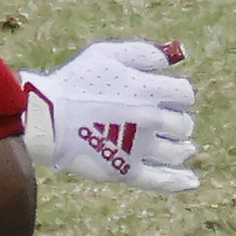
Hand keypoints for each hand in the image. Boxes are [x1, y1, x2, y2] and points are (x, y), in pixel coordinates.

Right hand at [21, 40, 198, 192]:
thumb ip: (144, 53)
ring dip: (181, 147)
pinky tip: (191, 181)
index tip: (167, 96)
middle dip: (176, 121)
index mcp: (148, 90)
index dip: (177, 95)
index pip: (184, 94)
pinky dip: (178, 181)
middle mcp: (150, 119)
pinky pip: (160, 179)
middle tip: (163, 122)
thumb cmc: (73, 81)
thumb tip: (175, 56)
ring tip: (182, 147)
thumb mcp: (107, 54)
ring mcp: (139, 147)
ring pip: (178, 150)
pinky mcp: (125, 170)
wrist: (43, 117)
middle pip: (183, 123)